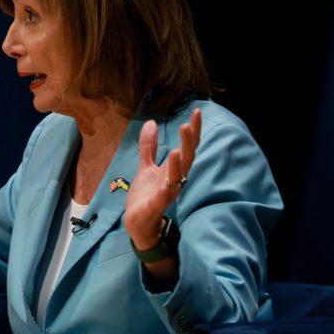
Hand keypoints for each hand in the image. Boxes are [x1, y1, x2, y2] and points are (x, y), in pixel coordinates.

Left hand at [124, 108, 201, 250]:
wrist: (137, 222)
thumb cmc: (145, 195)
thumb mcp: (146, 166)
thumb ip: (149, 147)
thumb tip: (151, 123)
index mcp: (173, 169)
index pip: (187, 147)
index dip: (193, 131)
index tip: (197, 112)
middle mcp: (175, 179)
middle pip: (187, 157)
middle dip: (189, 141)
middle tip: (189, 123)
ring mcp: (168, 191)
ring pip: (179, 174)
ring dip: (180, 159)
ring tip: (180, 143)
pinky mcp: (158, 204)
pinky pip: (166, 193)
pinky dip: (168, 184)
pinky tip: (168, 175)